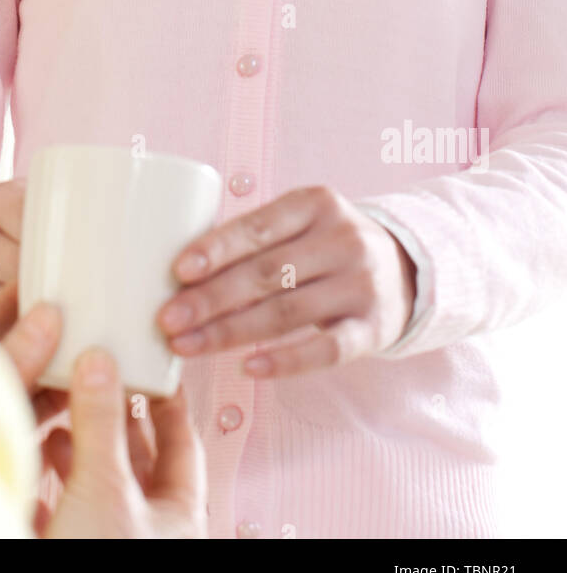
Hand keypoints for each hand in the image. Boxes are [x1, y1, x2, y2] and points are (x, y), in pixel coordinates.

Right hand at [0, 302, 206, 538]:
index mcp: (179, 514)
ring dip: (75, 450)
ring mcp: (108, 540)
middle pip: (136, 460)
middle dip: (111, 419)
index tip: (149, 366)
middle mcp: (149, 529)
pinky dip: (45, 484)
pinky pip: (61, 511)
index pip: (184, 441)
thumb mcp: (105, 486)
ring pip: (96, 485)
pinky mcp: (69, 548)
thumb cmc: (96, 563)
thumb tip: (97, 360)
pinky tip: (28, 461)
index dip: (167, 400)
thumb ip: (100, 422)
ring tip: (53, 417)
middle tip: (92, 379)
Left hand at [155, 185, 417, 378]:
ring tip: (186, 345)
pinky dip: (285, 362)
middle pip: (266, 274)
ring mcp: (360, 285)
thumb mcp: (300, 222)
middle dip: (210, 298)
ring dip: (230, 333)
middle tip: (167, 318)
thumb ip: (254, 237)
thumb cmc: (325, 245)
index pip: (258, 227)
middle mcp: (341, 240)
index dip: (217, 248)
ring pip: (285, 313)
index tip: (178, 270)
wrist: (405, 268)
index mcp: (315, 203)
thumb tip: (179, 270)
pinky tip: (248, 368)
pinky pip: (325, 349)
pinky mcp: (373, 328)